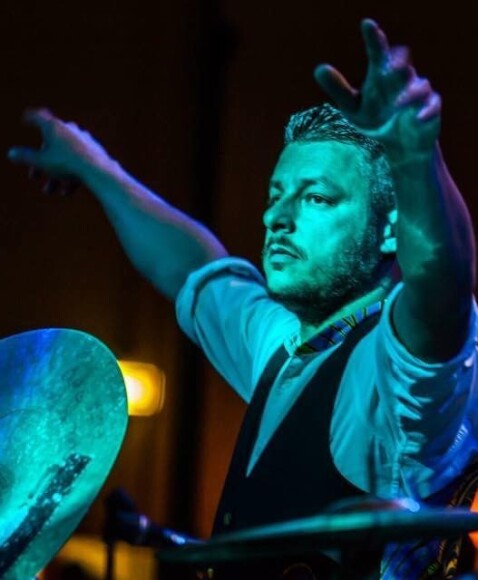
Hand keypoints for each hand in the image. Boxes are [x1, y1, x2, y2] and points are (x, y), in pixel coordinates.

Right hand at [8, 109, 115, 190]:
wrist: (98, 171)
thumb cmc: (67, 163)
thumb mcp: (41, 162)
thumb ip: (25, 157)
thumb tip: (11, 154)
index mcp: (54, 126)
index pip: (38, 117)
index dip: (30, 118)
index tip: (26, 120)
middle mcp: (69, 129)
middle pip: (51, 144)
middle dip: (41, 163)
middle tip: (34, 177)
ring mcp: (83, 140)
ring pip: (65, 158)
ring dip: (56, 176)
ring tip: (52, 191)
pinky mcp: (95, 152)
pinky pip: (79, 163)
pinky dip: (72, 176)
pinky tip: (68, 192)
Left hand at [314, 19, 440, 158]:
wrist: (401, 143)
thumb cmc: (375, 118)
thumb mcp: (353, 107)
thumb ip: (338, 89)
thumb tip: (318, 69)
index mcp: (381, 75)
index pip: (377, 53)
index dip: (373, 39)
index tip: (366, 24)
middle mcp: (401, 80)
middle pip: (402, 64)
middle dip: (399, 62)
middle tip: (391, 64)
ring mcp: (418, 94)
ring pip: (419, 87)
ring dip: (408, 95)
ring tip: (396, 103)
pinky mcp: (430, 110)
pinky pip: (431, 107)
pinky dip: (425, 112)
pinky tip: (417, 118)